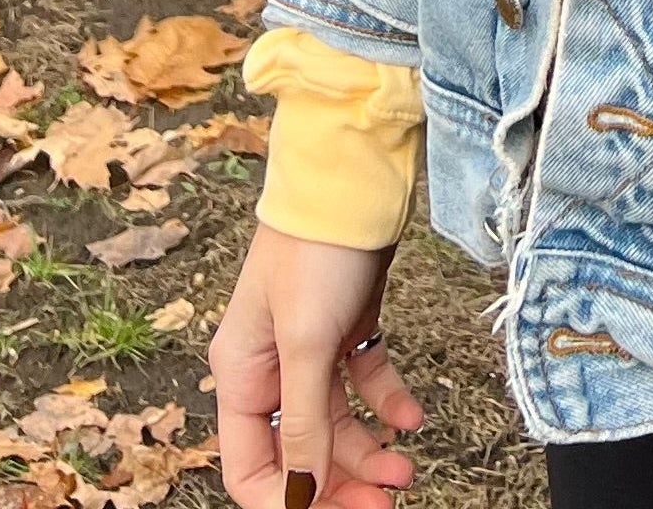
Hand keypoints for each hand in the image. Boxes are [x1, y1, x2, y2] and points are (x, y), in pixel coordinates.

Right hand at [210, 224, 423, 508]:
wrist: (355, 176)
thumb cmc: (315, 249)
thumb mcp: (306, 342)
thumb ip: (304, 421)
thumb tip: (301, 491)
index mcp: (240, 375)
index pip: (251, 467)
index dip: (287, 501)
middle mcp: (270, 367)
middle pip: (297, 452)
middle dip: (336, 483)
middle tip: (384, 502)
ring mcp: (310, 347)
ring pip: (335, 424)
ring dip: (369, 451)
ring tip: (408, 467)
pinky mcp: (347, 326)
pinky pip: (365, 383)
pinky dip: (387, 404)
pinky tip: (412, 418)